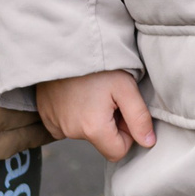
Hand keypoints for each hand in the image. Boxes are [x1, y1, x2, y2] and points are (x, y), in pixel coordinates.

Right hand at [34, 70, 155, 160]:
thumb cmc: (98, 64)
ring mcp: (55, 124)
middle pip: (101, 141)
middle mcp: (71, 132)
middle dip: (109, 125)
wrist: (65, 44)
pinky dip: (74, 113)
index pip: (118, 151)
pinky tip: (77, 93)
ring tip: (92, 91)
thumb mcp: (126, 86)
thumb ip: (139, 118)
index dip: (127, 133)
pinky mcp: (46, 116)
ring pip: (84, 132)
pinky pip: (66, 124)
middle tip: (109, 97)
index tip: (123, 110)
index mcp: (93, 129)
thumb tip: (148, 143)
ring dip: (91, 118)